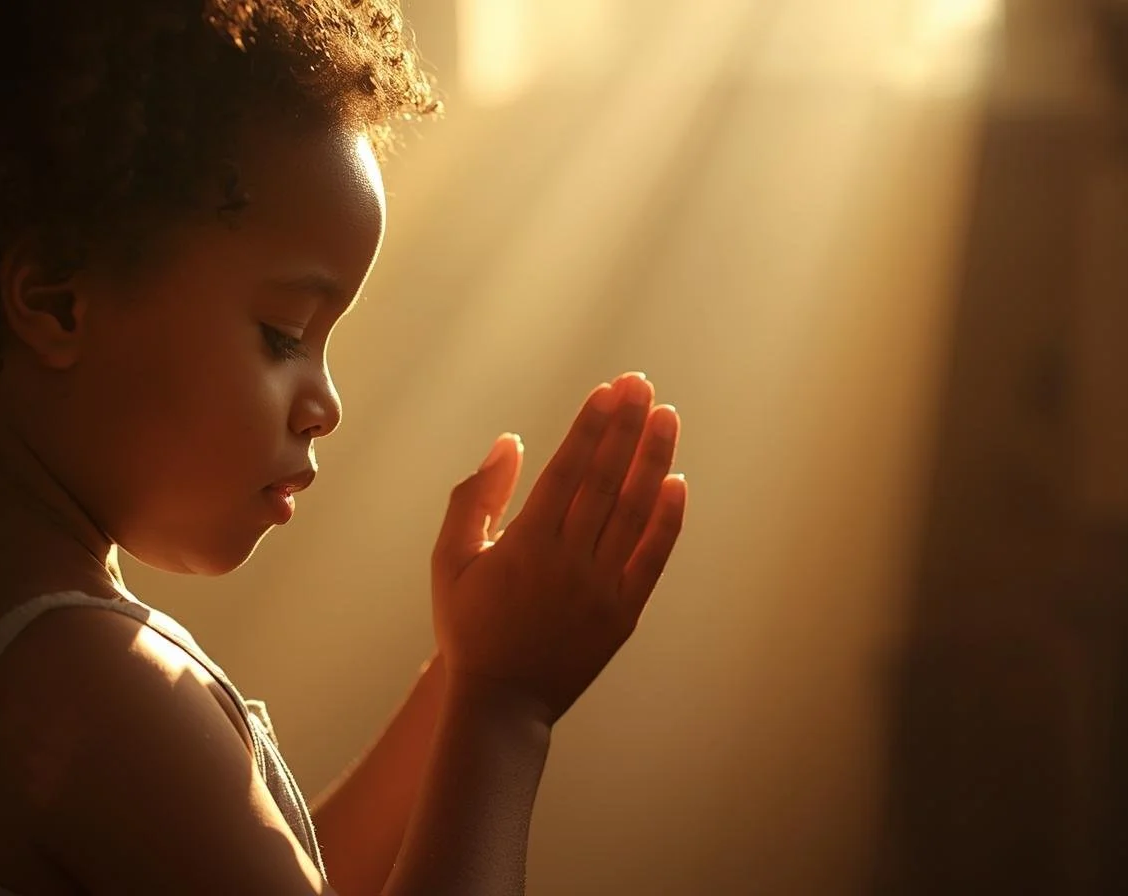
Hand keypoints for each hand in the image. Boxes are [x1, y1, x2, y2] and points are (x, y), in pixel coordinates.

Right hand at [429, 373, 686, 725]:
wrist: (501, 701)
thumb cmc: (468, 626)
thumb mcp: (450, 559)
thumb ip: (474, 497)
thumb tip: (508, 443)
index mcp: (525, 543)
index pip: (567, 468)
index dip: (591, 425)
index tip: (609, 389)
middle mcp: (569, 560)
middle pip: (606, 479)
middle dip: (626, 426)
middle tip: (642, 384)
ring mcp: (601, 587)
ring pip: (634, 510)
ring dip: (652, 458)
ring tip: (665, 416)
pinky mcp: (623, 613)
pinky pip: (652, 557)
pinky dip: (667, 518)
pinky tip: (677, 481)